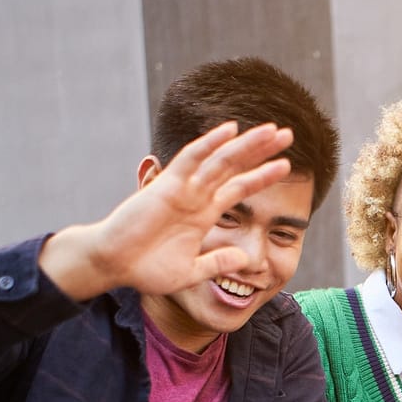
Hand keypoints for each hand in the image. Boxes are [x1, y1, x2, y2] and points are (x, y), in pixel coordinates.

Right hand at [39, 122, 295, 300]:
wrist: (114, 265)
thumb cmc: (146, 268)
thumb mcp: (191, 271)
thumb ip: (217, 264)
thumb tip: (245, 261)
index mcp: (204, 214)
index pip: (240, 188)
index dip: (263, 175)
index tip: (287, 166)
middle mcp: (197, 196)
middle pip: (235, 166)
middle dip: (261, 150)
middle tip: (287, 134)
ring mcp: (183, 188)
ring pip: (220, 159)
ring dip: (247, 144)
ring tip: (273, 130)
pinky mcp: (166, 185)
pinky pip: (191, 159)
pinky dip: (210, 143)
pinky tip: (230, 130)